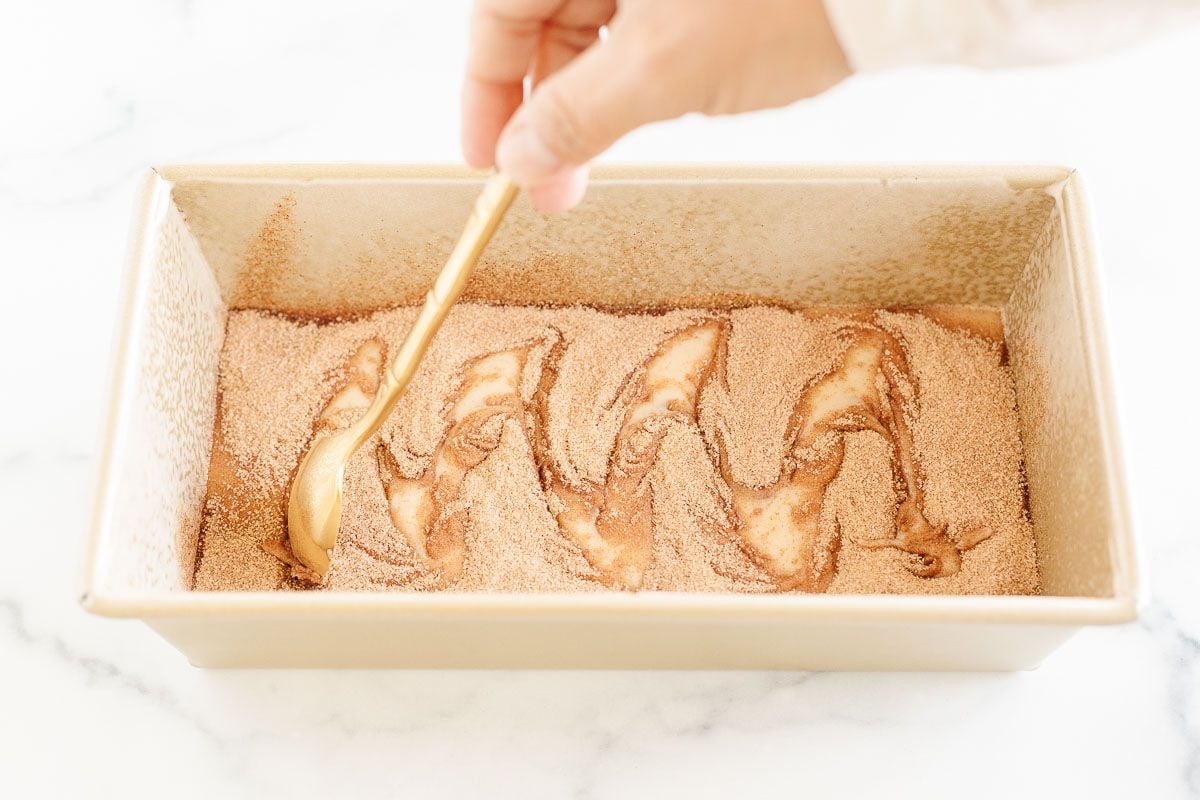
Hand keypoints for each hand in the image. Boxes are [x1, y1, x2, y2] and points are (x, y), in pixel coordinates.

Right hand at [462, 0, 850, 211]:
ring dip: (582, 101)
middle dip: (539, 108)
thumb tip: (518, 158)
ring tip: (590, 164)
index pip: (498, 13)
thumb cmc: (783, 3)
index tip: (488, 162)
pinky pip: (635, 26)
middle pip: (543, 20)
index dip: (483, 92)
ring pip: (590, 29)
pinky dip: (625, 77)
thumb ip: (575, 115)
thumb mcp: (663, 71)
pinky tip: (632, 116)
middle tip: (550, 185)